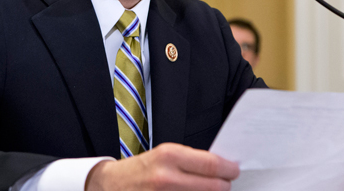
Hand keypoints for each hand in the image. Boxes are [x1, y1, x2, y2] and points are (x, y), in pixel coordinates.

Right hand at [85, 143, 239, 190]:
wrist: (109, 187)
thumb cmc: (139, 171)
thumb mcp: (163, 156)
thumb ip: (191, 161)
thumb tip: (221, 169)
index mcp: (168, 156)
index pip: (211, 164)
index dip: (228, 169)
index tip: (234, 170)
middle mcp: (166, 178)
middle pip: (214, 186)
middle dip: (223, 186)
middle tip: (225, 183)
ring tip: (208, 190)